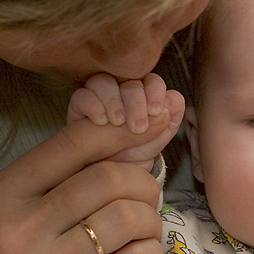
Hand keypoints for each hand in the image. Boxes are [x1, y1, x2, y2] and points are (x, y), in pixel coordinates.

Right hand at [0, 116, 169, 253]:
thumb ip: (56, 180)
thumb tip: (128, 145)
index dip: (123, 131)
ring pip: (128, 217)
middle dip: (143, 182)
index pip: (75, 142)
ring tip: (145, 228)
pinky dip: (152, 250)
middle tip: (147, 196)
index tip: (151, 128)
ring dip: (151, 218)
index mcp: (3, 194)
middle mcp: (21, 227)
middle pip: (110, 178)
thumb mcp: (6, 216)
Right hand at [67, 73, 184, 168]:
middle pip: (128, 81)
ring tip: (118, 123)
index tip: (156, 111)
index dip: (155, 91)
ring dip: (114, 101)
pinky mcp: (79, 107)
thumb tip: (173, 99)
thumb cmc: (138, 151)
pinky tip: (101, 121)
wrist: (116, 173)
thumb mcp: (159, 137)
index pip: (151, 80)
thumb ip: (170, 118)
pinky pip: (82, 96)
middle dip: (136, 102)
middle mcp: (121, 91)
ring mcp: (99, 97)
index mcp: (144, 94)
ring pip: (103, 82)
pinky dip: (93, 105)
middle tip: (138, 127)